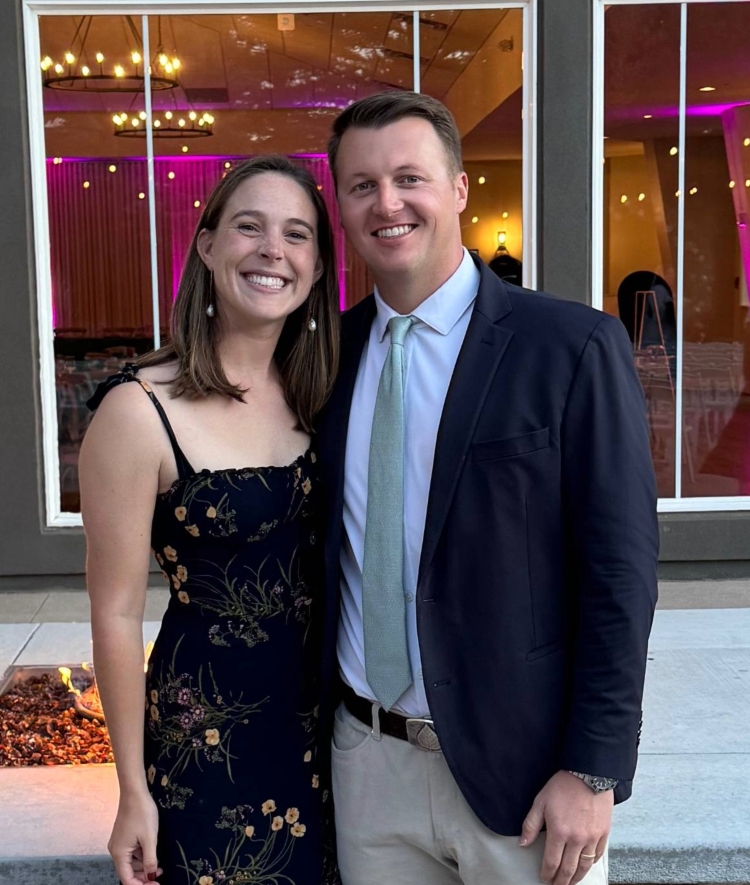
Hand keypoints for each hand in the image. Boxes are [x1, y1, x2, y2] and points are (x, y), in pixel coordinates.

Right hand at [108, 790, 161, 883]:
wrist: (134, 792)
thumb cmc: (142, 813)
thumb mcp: (149, 838)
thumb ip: (150, 859)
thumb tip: (151, 877)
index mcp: (119, 853)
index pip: (127, 879)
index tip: (155, 884)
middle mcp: (115, 850)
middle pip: (128, 872)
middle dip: (143, 876)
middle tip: (160, 875)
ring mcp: (119, 843)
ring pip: (130, 862)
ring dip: (143, 866)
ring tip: (159, 866)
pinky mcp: (123, 837)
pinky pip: (131, 853)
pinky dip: (141, 856)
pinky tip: (152, 854)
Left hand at [519, 770, 612, 884]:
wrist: (589, 774)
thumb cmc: (563, 786)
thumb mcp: (541, 802)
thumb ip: (531, 825)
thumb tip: (522, 843)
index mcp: (559, 832)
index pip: (551, 862)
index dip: (547, 873)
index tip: (544, 878)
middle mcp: (576, 839)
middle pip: (568, 869)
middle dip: (561, 881)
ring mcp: (592, 838)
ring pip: (583, 866)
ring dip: (576, 878)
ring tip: (570, 883)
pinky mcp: (603, 833)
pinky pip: (596, 855)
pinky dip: (590, 864)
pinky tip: (585, 866)